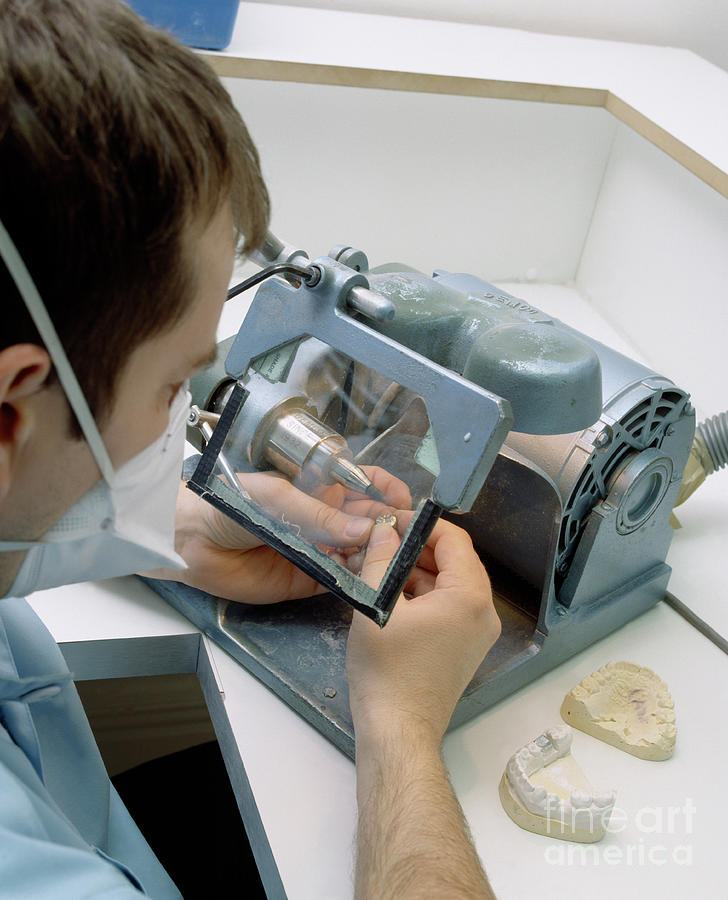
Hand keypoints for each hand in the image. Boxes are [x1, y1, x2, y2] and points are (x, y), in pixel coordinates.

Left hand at [146, 468, 410, 604]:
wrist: (189, 541)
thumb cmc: (228, 503)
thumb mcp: (275, 498)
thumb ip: (318, 515)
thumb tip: (363, 528)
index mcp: (316, 490)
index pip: (361, 486)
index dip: (384, 491)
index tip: (403, 500)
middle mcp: (322, 519)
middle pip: (367, 521)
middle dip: (389, 526)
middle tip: (407, 536)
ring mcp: (317, 550)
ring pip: (358, 552)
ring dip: (377, 555)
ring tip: (395, 560)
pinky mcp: (307, 580)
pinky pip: (339, 581)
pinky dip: (357, 581)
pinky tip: (372, 581)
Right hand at [346, 515, 500, 747]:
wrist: (397, 730)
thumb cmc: (387, 670)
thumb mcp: (375, 605)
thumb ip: (380, 559)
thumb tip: (384, 530)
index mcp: (470, 597)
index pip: (454, 539)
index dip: (421, 525)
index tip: (390, 523)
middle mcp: (484, 612)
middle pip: (455, 560)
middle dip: (418, 548)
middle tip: (381, 544)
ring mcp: (479, 633)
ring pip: (451, 584)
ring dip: (418, 571)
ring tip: (380, 569)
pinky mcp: (466, 648)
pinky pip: (450, 607)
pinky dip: (425, 596)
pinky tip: (392, 597)